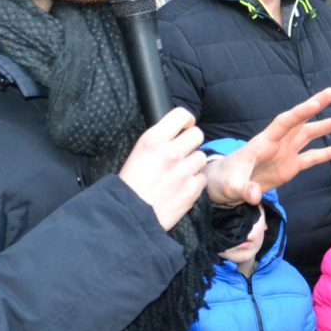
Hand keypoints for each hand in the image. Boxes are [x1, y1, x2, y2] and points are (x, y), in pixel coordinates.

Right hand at [118, 107, 206, 230]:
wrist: (129, 215)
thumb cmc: (130, 185)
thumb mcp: (139, 153)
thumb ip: (160, 141)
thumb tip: (178, 132)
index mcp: (153, 140)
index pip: (181, 114)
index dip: (186, 121)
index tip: (184, 128)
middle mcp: (170, 152)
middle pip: (198, 134)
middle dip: (191, 143)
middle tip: (183, 153)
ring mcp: (183, 170)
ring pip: (201, 157)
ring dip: (193, 164)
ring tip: (178, 174)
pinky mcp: (192, 188)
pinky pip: (202, 178)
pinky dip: (194, 183)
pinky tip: (181, 188)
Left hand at [204, 88, 330, 205]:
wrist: (226, 186)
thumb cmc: (225, 180)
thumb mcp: (231, 185)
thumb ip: (243, 189)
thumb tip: (254, 196)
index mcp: (263, 142)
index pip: (283, 123)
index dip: (299, 113)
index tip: (315, 103)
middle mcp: (278, 142)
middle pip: (299, 121)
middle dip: (315, 105)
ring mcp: (286, 153)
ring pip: (309, 135)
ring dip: (326, 127)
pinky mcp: (291, 166)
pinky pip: (313, 157)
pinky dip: (328, 153)